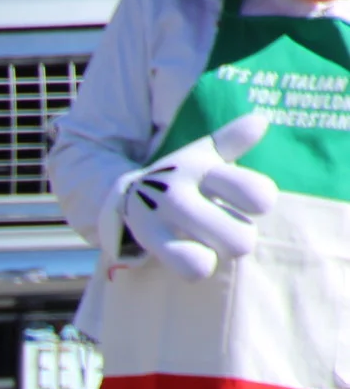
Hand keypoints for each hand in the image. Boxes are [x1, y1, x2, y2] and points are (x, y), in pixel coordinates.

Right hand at [117, 111, 277, 281]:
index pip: (257, 195)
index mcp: (203, 169)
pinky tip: (191, 254)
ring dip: (218, 252)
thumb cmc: (182, 178)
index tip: (250, 201)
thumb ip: (233, 140)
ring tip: (209, 244)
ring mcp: (162, 218)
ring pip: (214, 256)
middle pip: (241, 239)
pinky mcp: (149, 241)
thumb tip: (260, 121)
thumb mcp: (204, 155)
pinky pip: (191, 267)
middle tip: (228, 230)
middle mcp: (180, 191)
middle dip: (241, 237)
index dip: (261, 202)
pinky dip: (197, 265)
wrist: (128, 195)